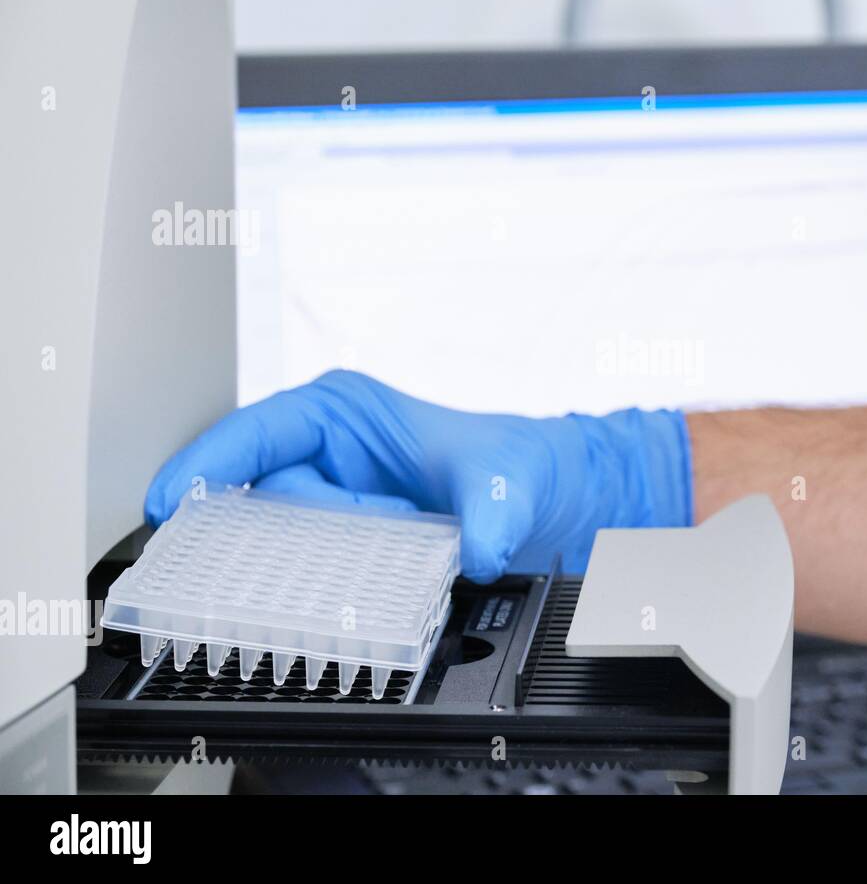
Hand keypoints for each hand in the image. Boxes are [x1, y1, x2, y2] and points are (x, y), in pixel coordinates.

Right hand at [144, 370, 692, 581]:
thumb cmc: (518, 463)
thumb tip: (482, 549)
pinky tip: (334, 601)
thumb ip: (491, 513)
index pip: (255, 432)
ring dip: (300, 566)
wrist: (547, 499)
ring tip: (344, 577)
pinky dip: (313, 585)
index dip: (207, 463)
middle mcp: (326, 452)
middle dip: (274, 536)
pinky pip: (305, 564)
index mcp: (344, 412)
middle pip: (260, 497)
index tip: (173, 500)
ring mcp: (331, 497)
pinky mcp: (342, 537)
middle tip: (316, 555)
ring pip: (278, 539)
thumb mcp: (506, 479)